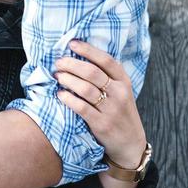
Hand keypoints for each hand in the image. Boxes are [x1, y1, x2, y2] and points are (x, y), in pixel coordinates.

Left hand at [55, 40, 147, 187]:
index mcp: (124, 81)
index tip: (72, 43)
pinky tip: (60, 94)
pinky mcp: (102, 124)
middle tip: (59, 62)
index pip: (106, 60)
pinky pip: (82, 108)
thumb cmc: (120, 112)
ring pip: (85, 89)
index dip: (88, 50)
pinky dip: (68, 99)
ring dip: (68, 79)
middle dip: (72, 64)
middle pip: (92, 72)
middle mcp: (119, 93)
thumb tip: (79, 56)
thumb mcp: (121, 91)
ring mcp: (111, 109)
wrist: (131, 143)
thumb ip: (106, 76)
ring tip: (57, 75)